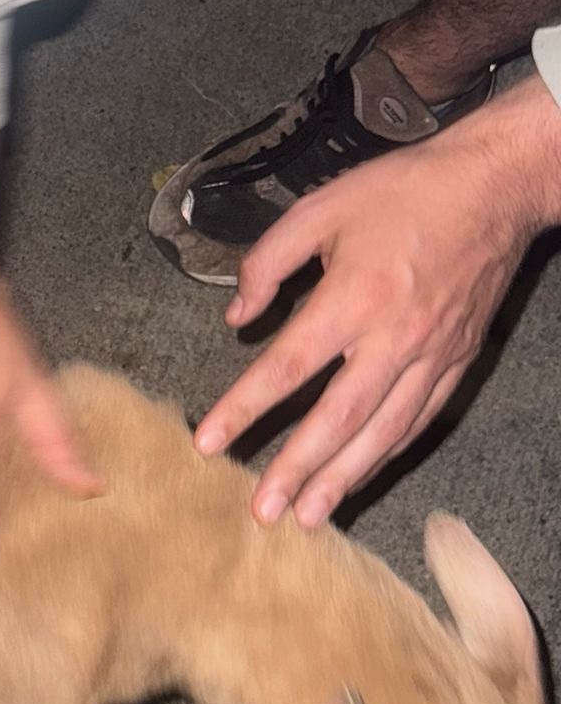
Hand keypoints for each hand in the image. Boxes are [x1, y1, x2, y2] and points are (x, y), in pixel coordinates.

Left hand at [195, 79, 560, 526]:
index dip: (244, 408)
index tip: (208, 442)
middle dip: (297, 471)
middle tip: (263, 514)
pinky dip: (386, 454)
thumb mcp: (320, 208)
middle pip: (337, 419)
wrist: (494, 187)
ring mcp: (432, 355)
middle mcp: (394, 338)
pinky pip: (418, 421)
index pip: (287, 367)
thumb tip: (237, 316)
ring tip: (309, 517)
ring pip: (383, 432)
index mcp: (354, 297)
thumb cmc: (402, 192)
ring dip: (343, 479)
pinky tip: (360, 476)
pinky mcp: (458, 362)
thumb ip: (267, 262)